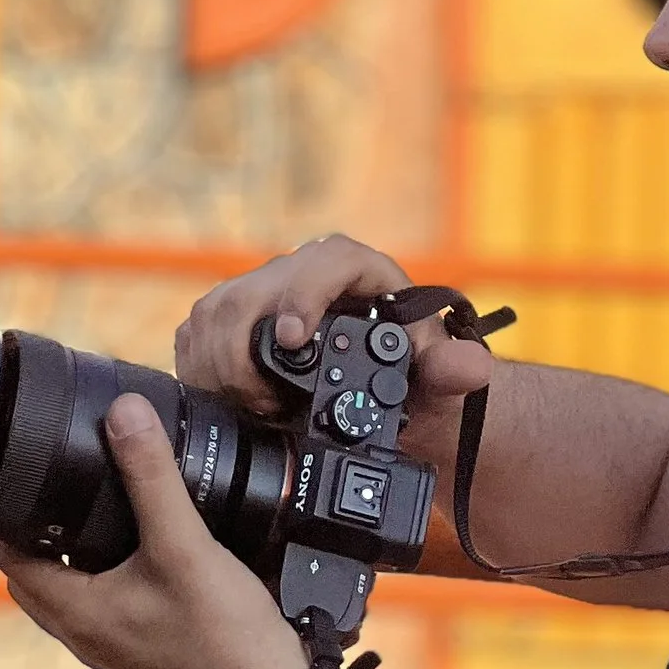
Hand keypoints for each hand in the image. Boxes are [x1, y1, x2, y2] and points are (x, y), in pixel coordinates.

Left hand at [0, 395, 312, 668]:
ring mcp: (114, 655)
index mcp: (78, 613)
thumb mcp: (186, 543)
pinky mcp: (145, 661)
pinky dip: (110, 587)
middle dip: (43, 538)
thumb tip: (124, 413)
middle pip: (36, 580)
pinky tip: (151, 566)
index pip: (11, 560)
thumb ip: (152, 476)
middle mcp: (86, 639)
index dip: (13, 518)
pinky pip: (107, 617)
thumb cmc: (227, 635)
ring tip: (108, 523)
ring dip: (77, 564)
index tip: (34, 481)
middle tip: (68, 496)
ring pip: (71, 600)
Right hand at [173, 232, 491, 430]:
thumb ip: (454, 372)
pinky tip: (220, 395)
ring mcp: (263, 293)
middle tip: (264, 402)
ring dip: (219, 363)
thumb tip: (470, 367)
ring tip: (249, 405)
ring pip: (216, 310)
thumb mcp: (439, 379)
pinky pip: (198, 328)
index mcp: (357, 271)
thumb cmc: (416, 379)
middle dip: (246, 350)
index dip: (301, 296)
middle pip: (253, 291)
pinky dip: (200, 364)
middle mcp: (304, 273)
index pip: (325, 263)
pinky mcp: (233, 317)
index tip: (293, 338)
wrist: (387, 397)